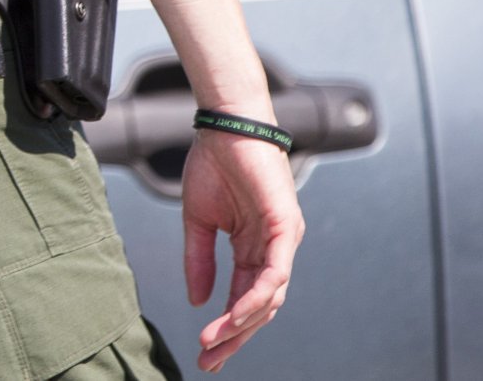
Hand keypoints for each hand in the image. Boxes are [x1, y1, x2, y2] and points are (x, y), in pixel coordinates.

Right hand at [180, 127, 302, 369]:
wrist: (224, 124)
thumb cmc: (213, 163)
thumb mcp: (198, 220)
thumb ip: (199, 260)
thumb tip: (197, 300)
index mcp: (254, 247)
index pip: (244, 298)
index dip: (226, 327)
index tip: (205, 352)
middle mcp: (273, 248)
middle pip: (260, 307)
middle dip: (234, 337)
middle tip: (209, 361)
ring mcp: (282, 239)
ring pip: (269, 297)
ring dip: (241, 324)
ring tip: (214, 342)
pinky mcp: (285, 226)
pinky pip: (275, 273)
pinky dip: (256, 298)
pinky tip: (235, 315)